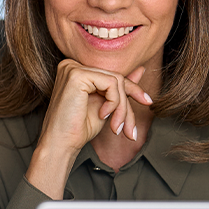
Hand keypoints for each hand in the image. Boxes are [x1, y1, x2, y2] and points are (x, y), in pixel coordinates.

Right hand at [37, 59, 151, 152]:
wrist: (61, 144)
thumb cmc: (78, 128)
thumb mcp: (106, 106)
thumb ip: (119, 88)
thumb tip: (141, 70)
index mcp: (76, 70)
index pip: (112, 76)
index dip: (132, 90)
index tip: (147, 101)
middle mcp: (72, 64)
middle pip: (116, 78)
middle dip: (126, 105)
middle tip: (130, 130)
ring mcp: (73, 68)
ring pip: (116, 81)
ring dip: (122, 107)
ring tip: (117, 127)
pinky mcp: (77, 75)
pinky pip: (111, 83)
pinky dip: (114, 103)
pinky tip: (103, 116)